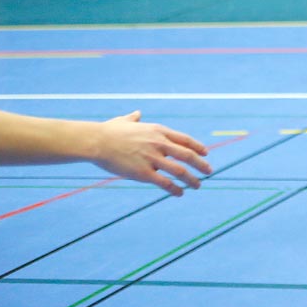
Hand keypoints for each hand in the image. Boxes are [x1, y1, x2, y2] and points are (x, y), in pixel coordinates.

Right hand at [91, 112, 211, 196]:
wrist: (97, 141)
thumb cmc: (109, 131)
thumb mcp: (125, 121)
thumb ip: (134, 118)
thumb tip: (137, 113)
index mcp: (158, 131)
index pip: (185, 140)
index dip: (197, 147)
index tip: (206, 153)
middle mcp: (160, 143)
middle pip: (187, 155)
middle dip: (201, 164)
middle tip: (209, 171)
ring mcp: (153, 158)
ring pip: (180, 171)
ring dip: (191, 179)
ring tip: (198, 185)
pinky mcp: (143, 172)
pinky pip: (164, 182)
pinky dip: (175, 189)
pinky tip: (180, 193)